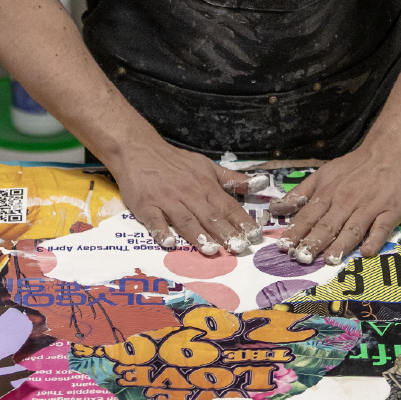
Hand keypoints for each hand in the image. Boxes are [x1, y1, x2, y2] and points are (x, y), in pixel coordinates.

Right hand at [108, 140, 266, 255]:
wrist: (138, 149)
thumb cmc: (175, 161)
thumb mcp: (206, 165)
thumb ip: (232, 178)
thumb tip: (261, 183)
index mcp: (205, 185)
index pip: (227, 206)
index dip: (241, 221)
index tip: (255, 237)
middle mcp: (189, 193)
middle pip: (210, 215)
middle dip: (225, 232)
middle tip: (239, 248)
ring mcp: (166, 199)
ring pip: (185, 219)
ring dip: (198, 235)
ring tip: (211, 250)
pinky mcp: (146, 204)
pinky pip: (155, 220)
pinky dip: (162, 231)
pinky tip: (169, 243)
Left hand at [270, 141, 400, 263]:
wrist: (388, 152)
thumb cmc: (353, 167)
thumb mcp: (322, 174)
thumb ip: (300, 192)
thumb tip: (277, 209)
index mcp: (327, 193)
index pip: (308, 215)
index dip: (295, 232)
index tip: (284, 247)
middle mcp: (346, 201)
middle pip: (327, 225)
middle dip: (313, 242)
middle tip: (302, 258)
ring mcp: (369, 207)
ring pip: (352, 228)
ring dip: (341, 244)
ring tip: (330, 259)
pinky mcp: (390, 211)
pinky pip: (382, 227)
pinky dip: (375, 239)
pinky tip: (367, 251)